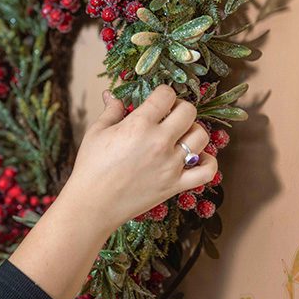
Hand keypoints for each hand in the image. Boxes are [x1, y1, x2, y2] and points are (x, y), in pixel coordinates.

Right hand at [57, 85, 217, 233]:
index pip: (166, 95)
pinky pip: (207, 171)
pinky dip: (208, 162)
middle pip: (189, 111)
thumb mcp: (96, 132)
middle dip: (180, 108)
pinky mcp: (176, 185)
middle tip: (169, 116)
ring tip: (180, 135)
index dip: (162, 93)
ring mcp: (171, 165)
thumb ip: (111, 111)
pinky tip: (195, 158)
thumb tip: (113, 95)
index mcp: (139, 125)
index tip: (157, 100)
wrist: (93, 204)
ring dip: (193, 131)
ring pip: (202, 136)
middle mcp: (159, 142)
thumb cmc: (90, 167)